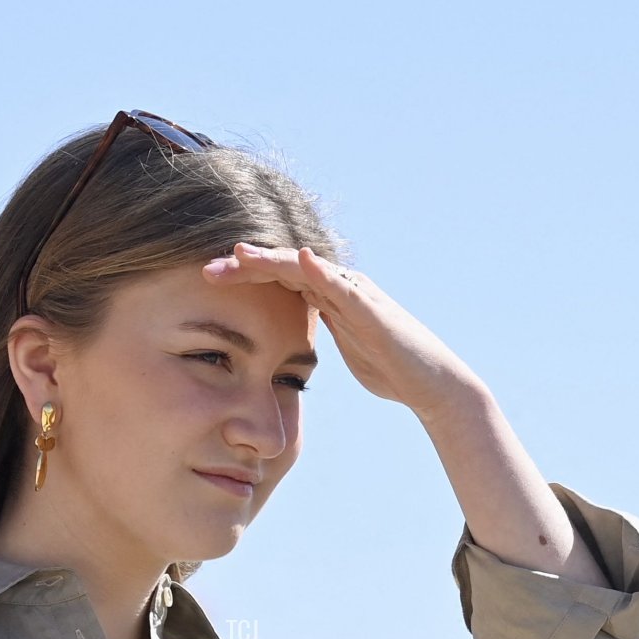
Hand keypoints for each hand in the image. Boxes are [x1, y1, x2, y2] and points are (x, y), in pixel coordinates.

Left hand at [202, 241, 483, 423]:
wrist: (430, 384)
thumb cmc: (390, 370)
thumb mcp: (344, 350)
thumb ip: (321, 337)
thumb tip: (294, 344)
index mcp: (329, 299)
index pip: (280, 279)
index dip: (245, 276)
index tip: (209, 279)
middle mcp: (340, 288)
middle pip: (286, 268)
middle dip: (247, 266)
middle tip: (208, 269)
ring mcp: (356, 294)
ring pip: (308, 269)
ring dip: (273, 261)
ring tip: (241, 254)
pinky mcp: (371, 309)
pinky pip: (342, 286)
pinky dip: (321, 271)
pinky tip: (301, 259)